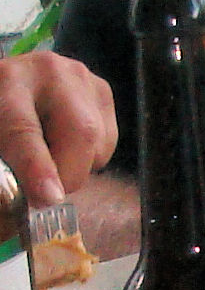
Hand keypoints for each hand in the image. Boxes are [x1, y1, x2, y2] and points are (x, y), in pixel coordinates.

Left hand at [0, 51, 116, 205]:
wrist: (8, 90)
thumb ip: (3, 181)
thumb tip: (22, 217)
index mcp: (8, 83)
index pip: (25, 130)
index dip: (37, 167)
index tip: (48, 198)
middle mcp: (52, 72)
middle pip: (80, 132)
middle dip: (67, 175)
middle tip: (46, 198)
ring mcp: (83, 78)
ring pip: (100, 141)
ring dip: (77, 167)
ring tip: (49, 161)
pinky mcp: (103, 90)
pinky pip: (109, 140)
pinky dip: (90, 156)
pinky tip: (64, 145)